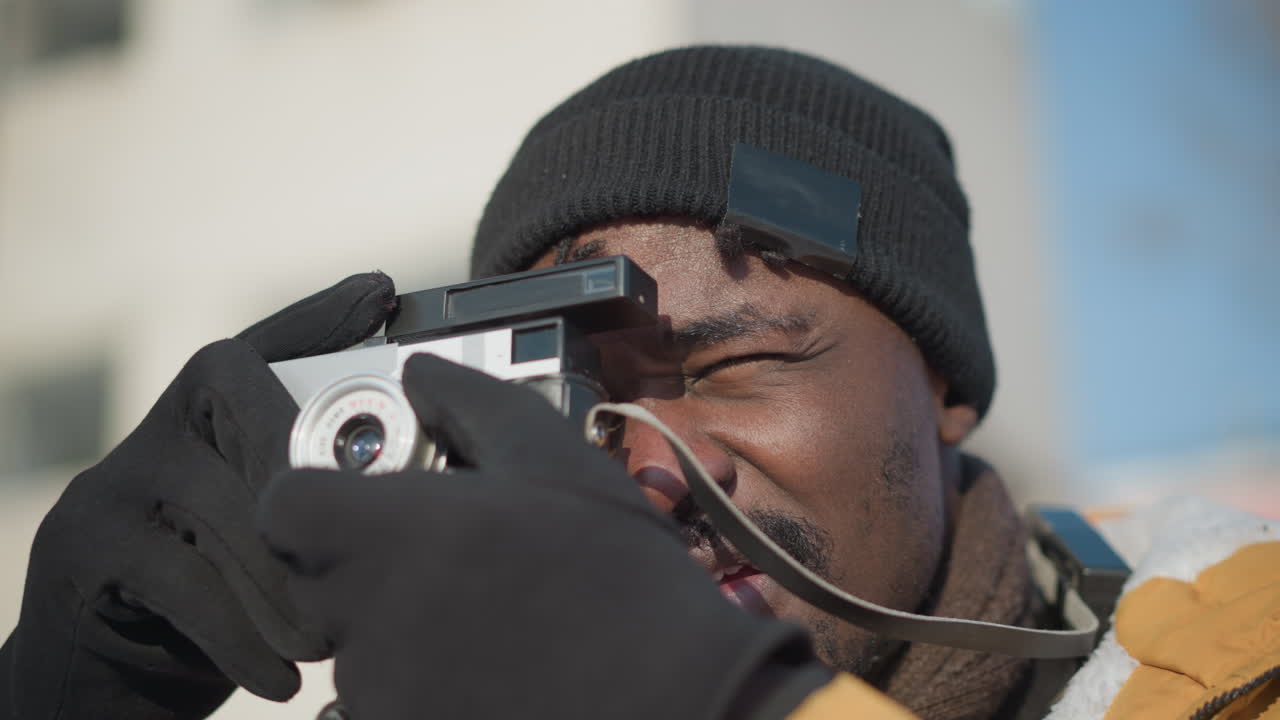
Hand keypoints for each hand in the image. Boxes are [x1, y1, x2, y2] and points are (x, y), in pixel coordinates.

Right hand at [0, 273, 395, 719]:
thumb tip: (417, 488)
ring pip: (225, 507)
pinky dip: (243, 636)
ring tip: (328, 637)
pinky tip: (282, 675)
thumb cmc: (214, 604)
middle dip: (315, 468)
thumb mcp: (265, 542)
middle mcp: (157, 430)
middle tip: (368, 543)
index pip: (261, 348)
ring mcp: (112, 484)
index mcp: (206, 418)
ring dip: (288, 582)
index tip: (380, 291)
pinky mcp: (80, 547)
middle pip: (247, 405)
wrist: (105, 680)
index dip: (320, 316)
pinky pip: (184, 581)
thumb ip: (310, 499)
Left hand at [259, 354, 825, 719]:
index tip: (373, 501)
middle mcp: (361, 620)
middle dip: (369, 565)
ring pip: (356, 649)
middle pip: (318, 581)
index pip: (283, 510)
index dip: (317, 498)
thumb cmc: (616, 574)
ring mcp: (379, 695)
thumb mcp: (553, 461)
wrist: (675, 699)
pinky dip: (423, 687)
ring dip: (400, 630)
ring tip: (491, 621)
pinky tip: (492, 674)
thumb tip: (421, 373)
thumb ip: (471, 404)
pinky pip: (384, 705)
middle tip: (454, 559)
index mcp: (385, 535)